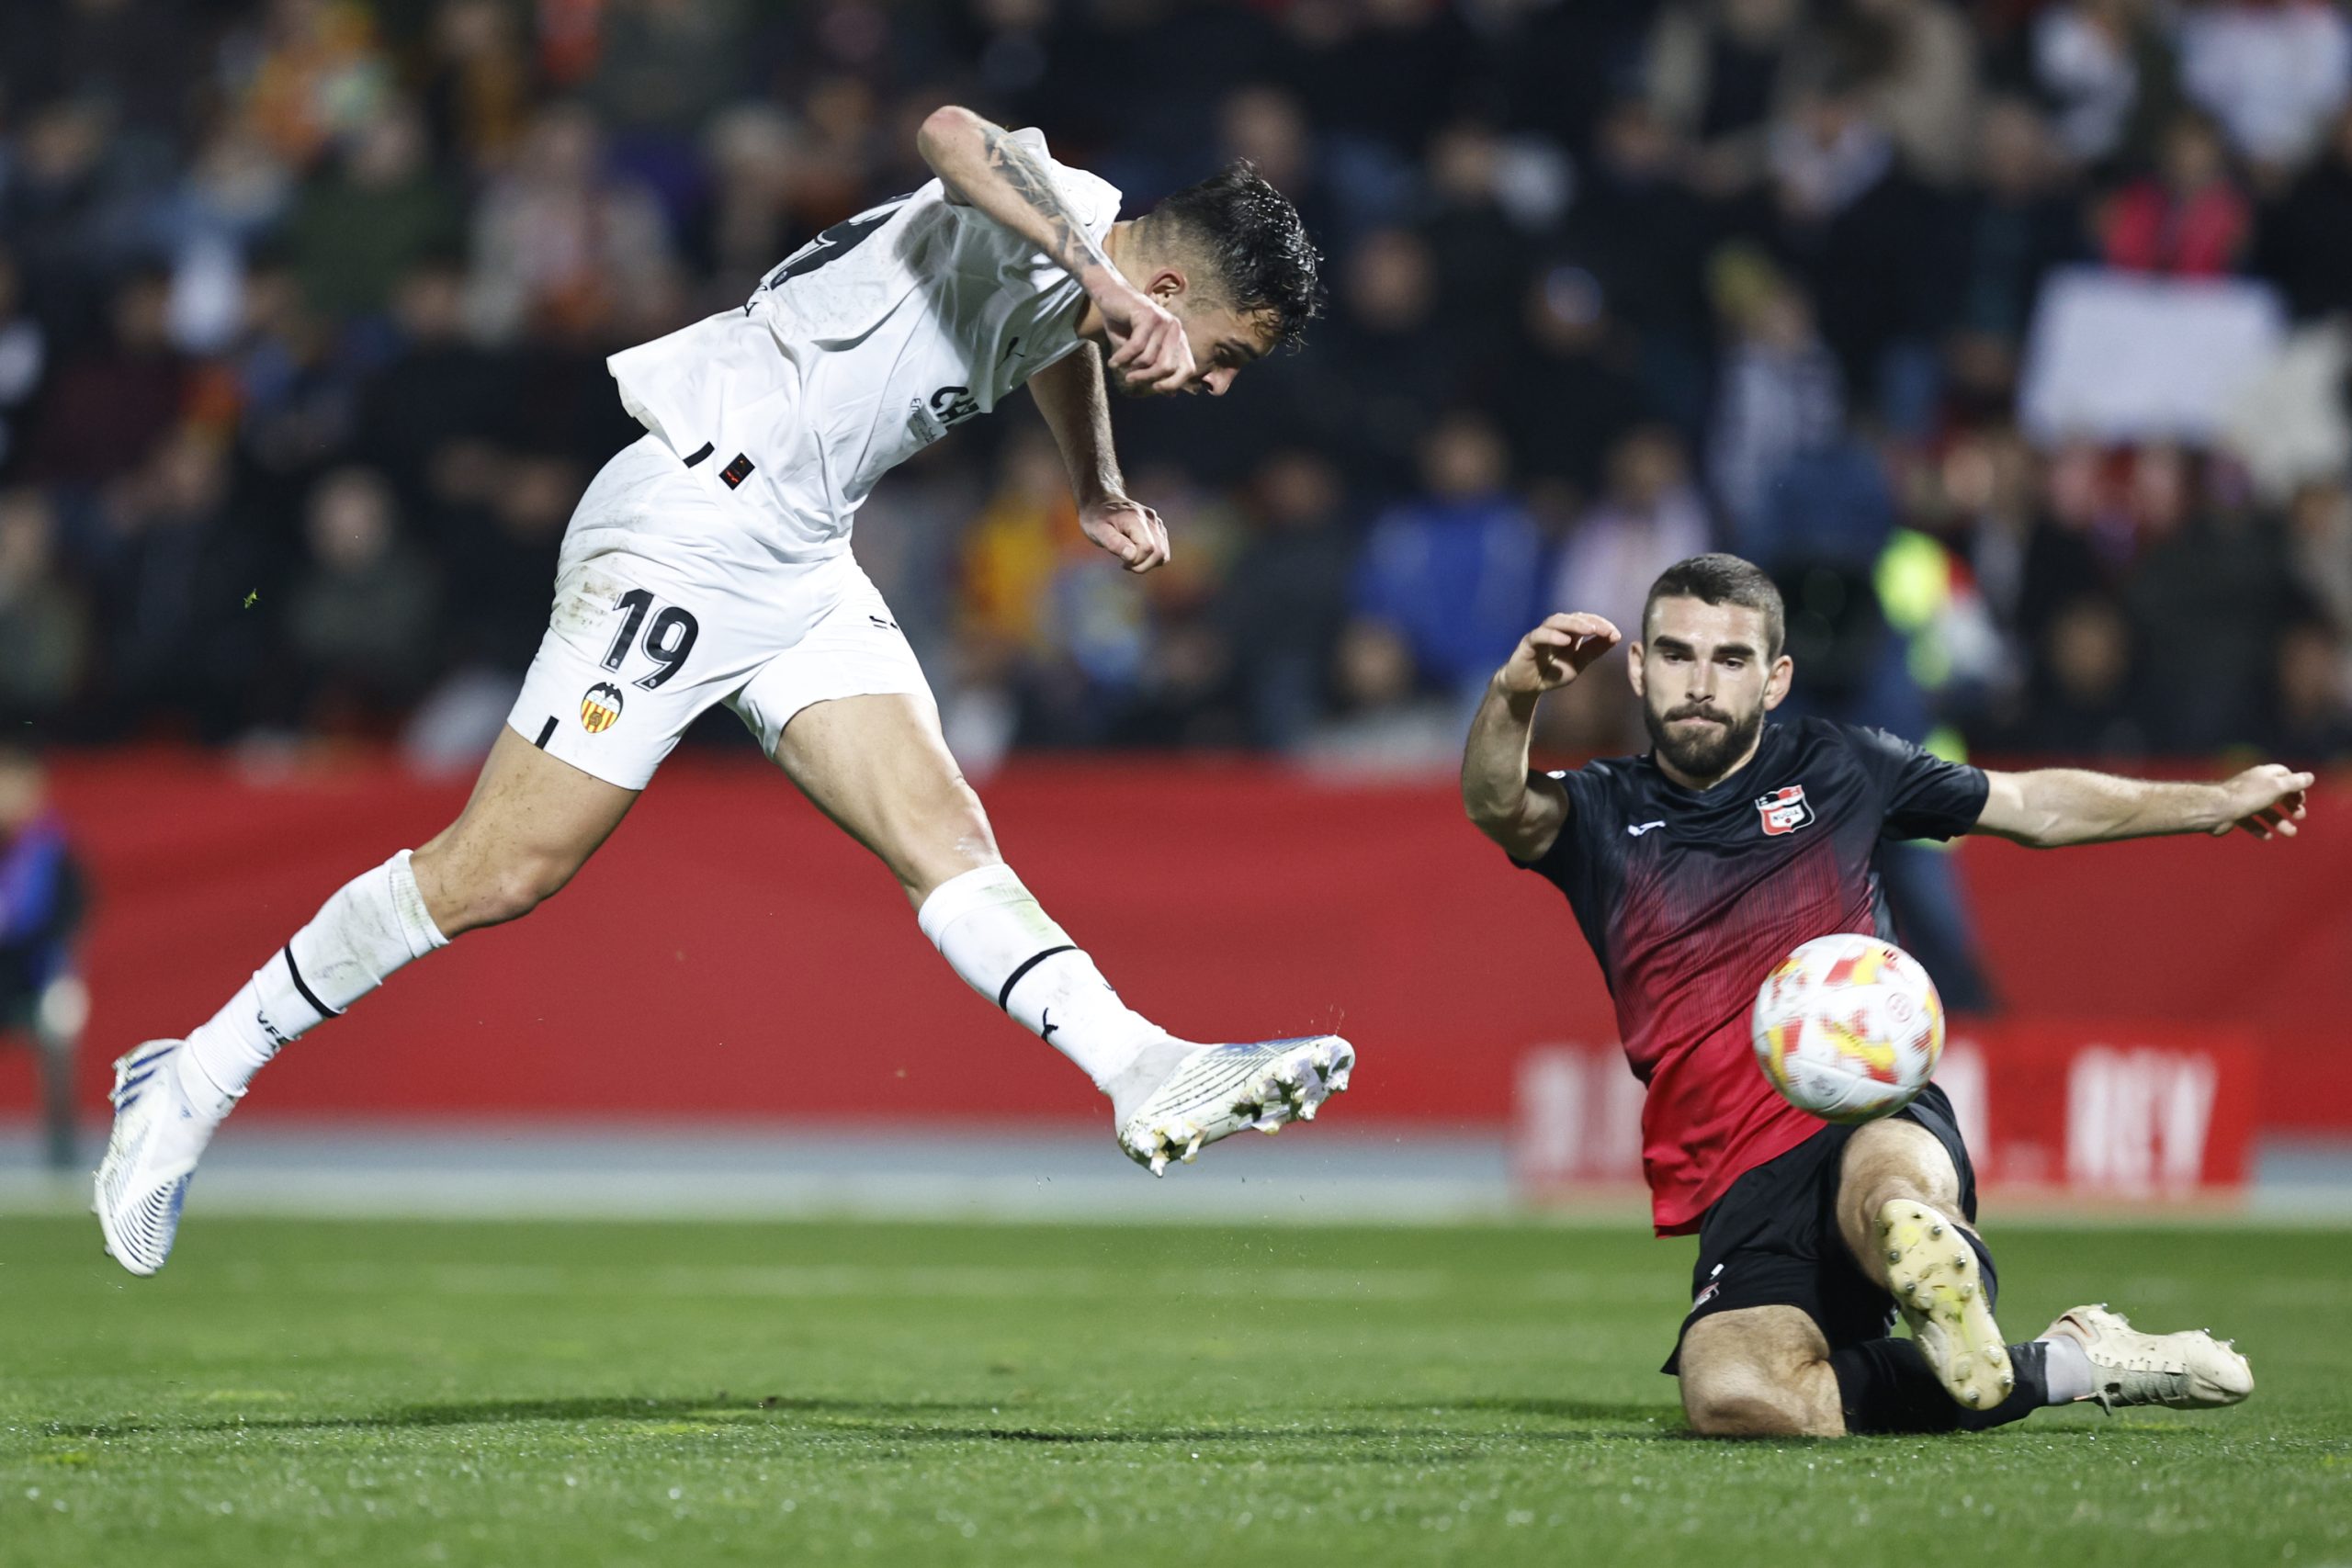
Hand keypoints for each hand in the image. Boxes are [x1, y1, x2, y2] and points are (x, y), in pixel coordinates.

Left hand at [1079, 495, 1169, 573]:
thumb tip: (1131, 556)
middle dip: (1143, 565)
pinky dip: (1152, 558)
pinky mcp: (1158, 527)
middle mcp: (1150, 518)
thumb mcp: (1097, 531)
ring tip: (1131, 559)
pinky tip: (1137, 554)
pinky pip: (1162, 549)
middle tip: (1126, 564)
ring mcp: (1156, 522)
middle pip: (1159, 552)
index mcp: (1135, 518)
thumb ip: (1114, 543)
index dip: (1136, 561)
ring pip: (1163, 552)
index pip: (1147, 548)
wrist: (1101, 501)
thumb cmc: (1096, 517)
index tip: (1122, 562)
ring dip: (1148, 563)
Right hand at [1095, 281, 1194, 393]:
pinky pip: (1135, 348)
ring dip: (1129, 367)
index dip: (1173, 384)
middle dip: (1146, 377)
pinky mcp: (1148, 316)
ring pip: (1148, 359)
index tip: (1154, 388)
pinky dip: (1121, 358)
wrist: (1110, 295)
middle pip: (1167, 367)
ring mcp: (1164, 321)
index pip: (1187, 369)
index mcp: (1179, 338)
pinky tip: (1112, 362)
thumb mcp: (1141, 352)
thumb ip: (1155, 369)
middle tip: (1130, 379)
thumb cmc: (1125, 325)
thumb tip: (1172, 395)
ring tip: (1118, 364)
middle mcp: (1176, 329)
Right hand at [1495, 613, 1621, 699]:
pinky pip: (1539, 635)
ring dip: (1574, 624)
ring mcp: (1541, 634)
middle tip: (1606, 630)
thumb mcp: (1577, 664)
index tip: (1616, 635)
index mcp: (1570, 633)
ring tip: (1590, 629)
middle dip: (1591, 622)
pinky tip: (1564, 641)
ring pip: (1557, 621)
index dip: (1602, 625)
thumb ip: (1593, 652)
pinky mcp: (1527, 643)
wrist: (1525, 688)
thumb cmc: (1550, 674)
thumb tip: (1615, 638)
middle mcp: (1556, 629)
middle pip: (1574, 617)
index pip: (1587, 621)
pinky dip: (1552, 636)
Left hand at [2213, 763, 2314, 839]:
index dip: (2295, 785)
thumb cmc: (2248, 796)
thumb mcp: (2276, 787)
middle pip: (2277, 794)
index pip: (2284, 775)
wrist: (2215, 810)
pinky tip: (2266, 837)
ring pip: (2265, 811)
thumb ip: (2294, 783)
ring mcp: (2243, 800)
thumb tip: (2310, 777)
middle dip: (2291, 805)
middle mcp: (2253, 785)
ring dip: (2279, 821)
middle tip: (2300, 816)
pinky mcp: (2234, 814)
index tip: (2301, 798)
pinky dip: (2259, 829)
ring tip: (2291, 833)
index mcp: (2263, 775)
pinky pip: (2249, 822)